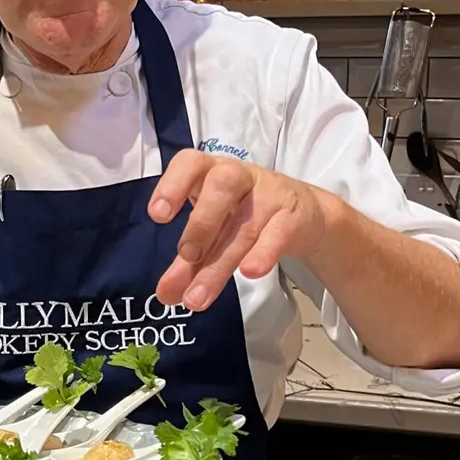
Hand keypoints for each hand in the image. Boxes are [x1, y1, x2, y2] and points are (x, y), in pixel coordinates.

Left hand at [150, 150, 328, 310]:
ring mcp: (269, 194)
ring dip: (220, 263)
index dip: (172, 185)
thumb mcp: (213, 234)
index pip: (190, 163)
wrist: (302, 214)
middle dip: (201, 223)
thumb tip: (166, 295)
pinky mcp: (293, 217)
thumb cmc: (245, 214)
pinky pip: (278, 233)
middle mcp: (239, 177)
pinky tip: (249, 272)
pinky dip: (263, 253)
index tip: (157, 215)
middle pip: (221, 187)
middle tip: (187, 257)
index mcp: (210, 173)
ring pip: (245, 223)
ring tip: (198, 297)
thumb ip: (187, 264)